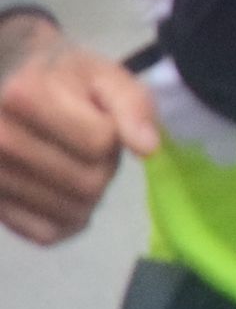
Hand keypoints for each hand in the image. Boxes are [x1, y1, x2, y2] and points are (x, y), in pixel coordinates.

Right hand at [0, 21, 156, 245]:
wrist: (9, 88)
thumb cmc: (61, 79)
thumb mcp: (102, 75)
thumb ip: (133, 104)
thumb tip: (149, 148)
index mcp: (24, 97)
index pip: (100, 142)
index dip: (115, 134)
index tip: (100, 120)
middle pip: (88, 182)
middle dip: (105, 167)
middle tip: (90, 146)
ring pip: (71, 211)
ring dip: (90, 196)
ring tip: (75, 165)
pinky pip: (46, 233)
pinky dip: (69, 221)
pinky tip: (67, 196)